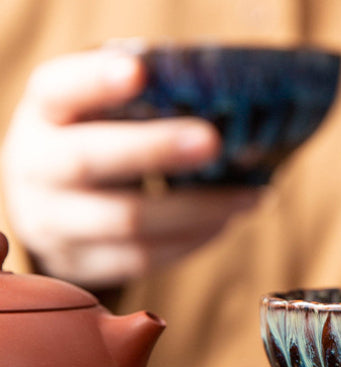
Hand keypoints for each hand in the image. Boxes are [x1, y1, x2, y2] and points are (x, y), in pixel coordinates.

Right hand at [1, 49, 259, 288]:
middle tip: (213, 141)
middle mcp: (36, 168)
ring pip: (128, 221)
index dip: (96, 82)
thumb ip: (143, 98)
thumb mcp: (101, 109)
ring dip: (198, 210)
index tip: (139, 72)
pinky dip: (192, 240)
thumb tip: (221, 99)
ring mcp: (55, 223)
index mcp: (44, 115)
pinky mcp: (84, 264)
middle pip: (88, 161)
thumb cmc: (94, 140)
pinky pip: (143, 258)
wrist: (49, 205)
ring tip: (248, 197)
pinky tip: (224, 222)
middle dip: (156, 150)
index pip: (58, 89)